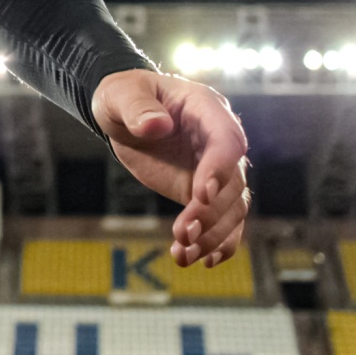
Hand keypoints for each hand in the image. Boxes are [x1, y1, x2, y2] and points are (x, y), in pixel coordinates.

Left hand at [91, 68, 249, 268]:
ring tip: (183, 254)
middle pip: (233, 181)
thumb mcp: (121, 94)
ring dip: (213, 235)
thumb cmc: (125, 96)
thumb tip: (155, 125)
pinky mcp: (206, 194)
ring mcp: (216, 169)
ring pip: (232, 208)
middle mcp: (219, 140)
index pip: (227, 140)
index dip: (219, 167)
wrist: (124, 115)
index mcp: (206, 109)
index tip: (201, 195)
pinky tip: (199, 261)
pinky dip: (218, 243)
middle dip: (211, 212)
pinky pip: (224, 222)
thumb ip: (138, 107)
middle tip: (182, 233)